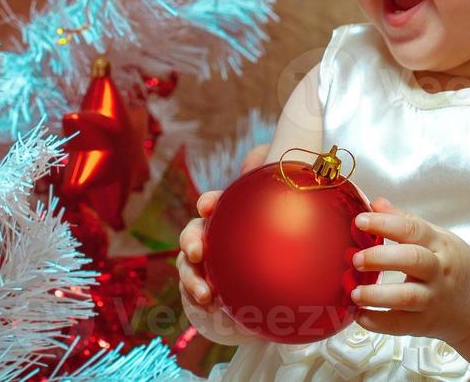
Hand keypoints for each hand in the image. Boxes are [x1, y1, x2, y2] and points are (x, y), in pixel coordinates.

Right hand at [175, 143, 270, 341]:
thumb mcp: (280, 209)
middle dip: (190, 240)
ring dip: (191, 278)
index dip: (210, 203)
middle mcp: (212, 236)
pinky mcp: (206, 286)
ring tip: (205, 294)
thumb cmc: (274, 235)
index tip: (209, 207)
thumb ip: (275, 186)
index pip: (214, 204)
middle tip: (198, 252)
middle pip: (193, 233)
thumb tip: (272, 162)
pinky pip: (195, 291)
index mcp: (227, 215)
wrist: (274, 278)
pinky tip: (211, 307)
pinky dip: (198, 298)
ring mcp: (206, 263)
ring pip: (188, 266)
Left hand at [349, 198, 469, 345]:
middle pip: (412, 260)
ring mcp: (434, 299)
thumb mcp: (439, 239)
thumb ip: (407, 221)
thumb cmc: (456, 267)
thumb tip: (376, 204)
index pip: (413, 229)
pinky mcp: (426, 324)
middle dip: (381, 258)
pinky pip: (400, 325)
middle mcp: (439, 271)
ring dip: (377, 295)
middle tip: (355, 258)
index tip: (360, 221)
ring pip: (407, 297)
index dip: (385, 223)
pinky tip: (359, 316)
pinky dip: (378, 323)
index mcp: (440, 245)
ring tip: (354, 293)